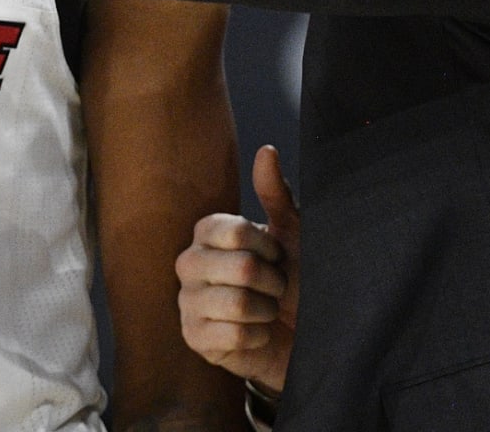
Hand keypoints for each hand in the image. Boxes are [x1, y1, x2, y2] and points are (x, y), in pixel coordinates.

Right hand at [175, 144, 299, 394]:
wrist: (301, 335)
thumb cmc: (295, 279)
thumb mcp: (291, 234)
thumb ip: (276, 194)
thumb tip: (266, 151)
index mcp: (207, 233)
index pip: (232, 230)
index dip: (266, 246)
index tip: (277, 255)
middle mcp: (189, 263)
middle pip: (240, 268)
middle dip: (273, 282)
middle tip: (276, 287)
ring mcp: (188, 302)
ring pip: (236, 303)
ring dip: (266, 310)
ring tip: (266, 310)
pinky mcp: (195, 339)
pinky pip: (232, 336)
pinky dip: (257, 337)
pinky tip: (257, 333)